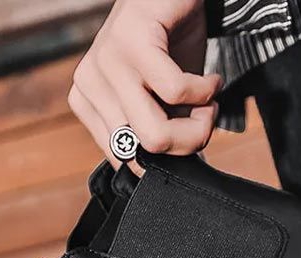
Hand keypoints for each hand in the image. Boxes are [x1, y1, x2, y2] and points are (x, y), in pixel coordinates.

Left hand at [69, 0, 221, 169]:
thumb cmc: (172, 48)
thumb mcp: (160, 102)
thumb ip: (155, 134)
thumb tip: (169, 174)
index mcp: (89, 104)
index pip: (125, 161)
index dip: (168, 157)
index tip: (188, 131)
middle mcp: (88, 84)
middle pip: (143, 151)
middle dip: (187, 143)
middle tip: (206, 118)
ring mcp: (105, 61)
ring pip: (155, 133)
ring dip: (199, 122)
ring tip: (209, 100)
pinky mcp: (131, 40)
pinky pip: (175, 92)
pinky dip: (206, 91)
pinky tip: (212, 79)